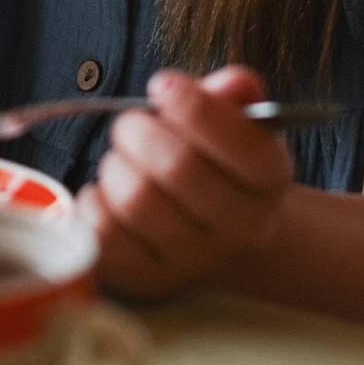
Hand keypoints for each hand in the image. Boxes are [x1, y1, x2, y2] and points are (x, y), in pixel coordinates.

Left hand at [83, 66, 294, 298]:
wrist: (216, 234)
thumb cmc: (216, 164)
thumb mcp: (234, 123)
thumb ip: (234, 96)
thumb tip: (233, 83)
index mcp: (270, 180)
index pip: (244, 146)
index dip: (195, 109)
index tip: (162, 85)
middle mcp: (244, 228)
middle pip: (178, 167)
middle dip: (139, 130)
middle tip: (131, 124)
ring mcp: (197, 260)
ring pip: (136, 199)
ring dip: (115, 166)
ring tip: (123, 162)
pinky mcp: (148, 280)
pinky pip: (104, 234)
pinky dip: (93, 203)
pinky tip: (108, 195)